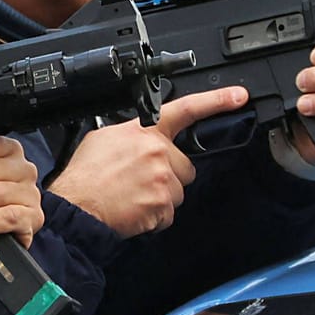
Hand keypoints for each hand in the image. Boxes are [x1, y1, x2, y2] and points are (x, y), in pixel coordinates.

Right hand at [48, 86, 248, 237]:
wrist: (76, 205)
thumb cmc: (85, 176)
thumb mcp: (104, 138)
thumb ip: (132, 134)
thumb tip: (141, 139)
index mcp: (144, 130)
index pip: (186, 109)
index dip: (215, 101)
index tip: (237, 97)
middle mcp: (157, 151)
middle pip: (185, 166)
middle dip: (169, 176)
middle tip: (141, 181)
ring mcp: (162, 178)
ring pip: (178, 191)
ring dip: (161, 198)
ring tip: (133, 196)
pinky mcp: (162, 204)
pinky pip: (168, 214)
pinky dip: (153, 217)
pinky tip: (134, 210)